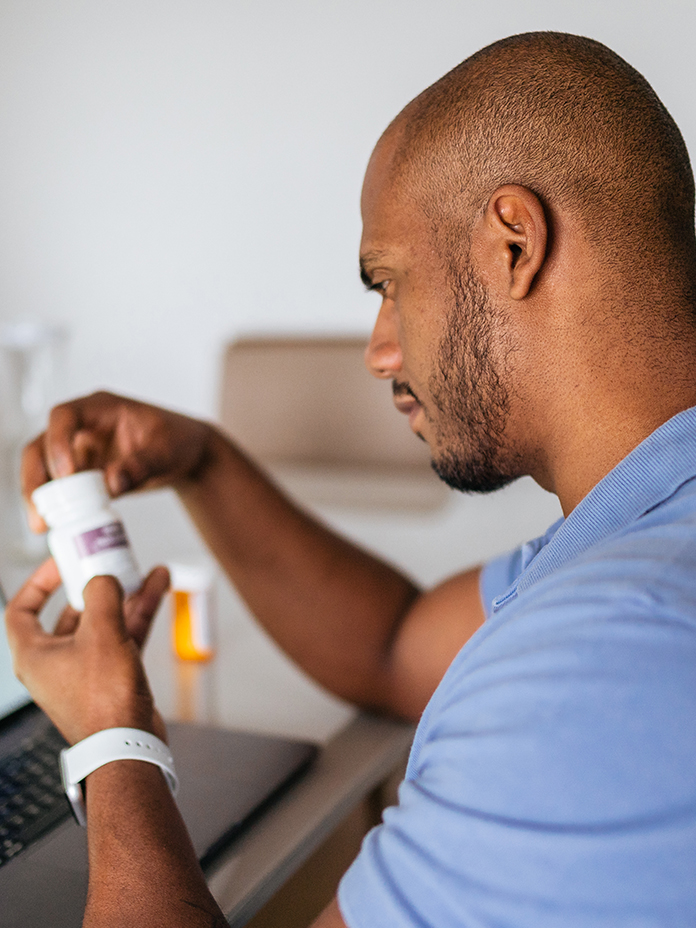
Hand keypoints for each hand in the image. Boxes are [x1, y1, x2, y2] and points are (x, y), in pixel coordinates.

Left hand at [5, 560, 169, 744]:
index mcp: (35, 655)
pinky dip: (138, 614)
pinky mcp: (113, 678)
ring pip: (104, 623)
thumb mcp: (100, 632)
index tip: (60, 564)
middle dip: (93, 587)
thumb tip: (103, 579)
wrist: (129, 744)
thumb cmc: (103, 699)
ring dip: (124, 597)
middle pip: (70, 613)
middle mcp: (56, 663)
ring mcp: (86, 671)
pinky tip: (157, 589)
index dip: (39, 583)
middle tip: (108, 564)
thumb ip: (101, 595)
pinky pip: (123, 637)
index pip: (22, 611)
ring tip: (143, 570)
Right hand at [22, 391, 214, 531]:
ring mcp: (79, 450)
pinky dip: (53, 506)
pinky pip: (59, 488)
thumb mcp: (167, 450)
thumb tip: (112, 483)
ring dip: (37, 496)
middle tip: (42, 512)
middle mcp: (83, 427)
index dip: (58, 442)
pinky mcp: (82, 473)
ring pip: (43, 468)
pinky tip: (54, 527)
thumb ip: (142, 464)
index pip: (64, 416)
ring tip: (41, 526)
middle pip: (42, 445)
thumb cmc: (178, 440)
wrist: (187, 455)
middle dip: (35, 477)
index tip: (68, 474)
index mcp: (101, 408)